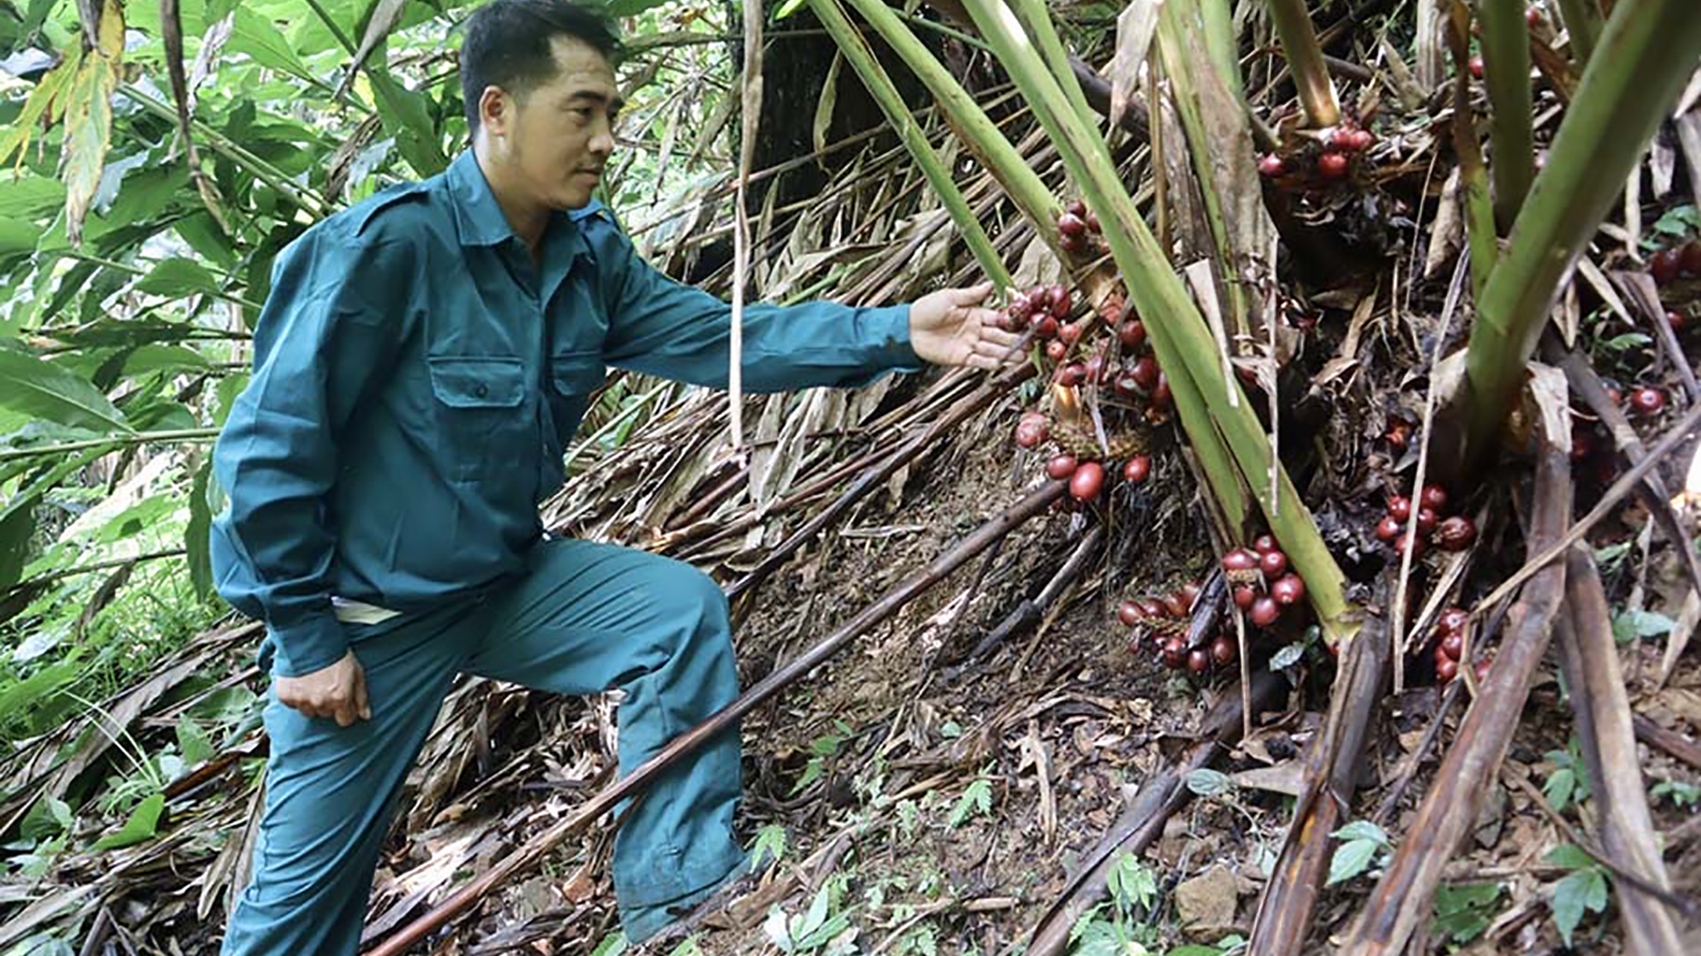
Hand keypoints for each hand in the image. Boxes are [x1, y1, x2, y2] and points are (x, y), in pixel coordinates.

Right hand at [275, 651, 370, 725]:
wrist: (308, 638)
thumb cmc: (335, 653)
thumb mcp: (356, 672)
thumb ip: (361, 697)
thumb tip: (365, 715)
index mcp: (340, 699)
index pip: (345, 720)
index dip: (345, 710)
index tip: (343, 701)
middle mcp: (320, 703)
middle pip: (326, 714)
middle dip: (328, 703)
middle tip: (326, 685)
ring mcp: (301, 700)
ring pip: (308, 711)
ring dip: (311, 701)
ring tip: (313, 682)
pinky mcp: (285, 696)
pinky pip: (293, 704)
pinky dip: (296, 695)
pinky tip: (300, 681)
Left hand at [908, 282, 1022, 369]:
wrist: (907, 329)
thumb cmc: (925, 310)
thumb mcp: (950, 297)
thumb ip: (972, 294)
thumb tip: (990, 284)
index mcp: (974, 314)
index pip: (998, 318)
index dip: (1012, 321)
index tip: (1027, 323)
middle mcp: (974, 330)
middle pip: (1000, 336)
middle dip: (1016, 340)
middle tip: (1032, 343)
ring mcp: (969, 345)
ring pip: (993, 350)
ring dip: (1009, 353)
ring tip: (1024, 356)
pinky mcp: (961, 358)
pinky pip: (980, 361)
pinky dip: (992, 363)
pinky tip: (1003, 363)